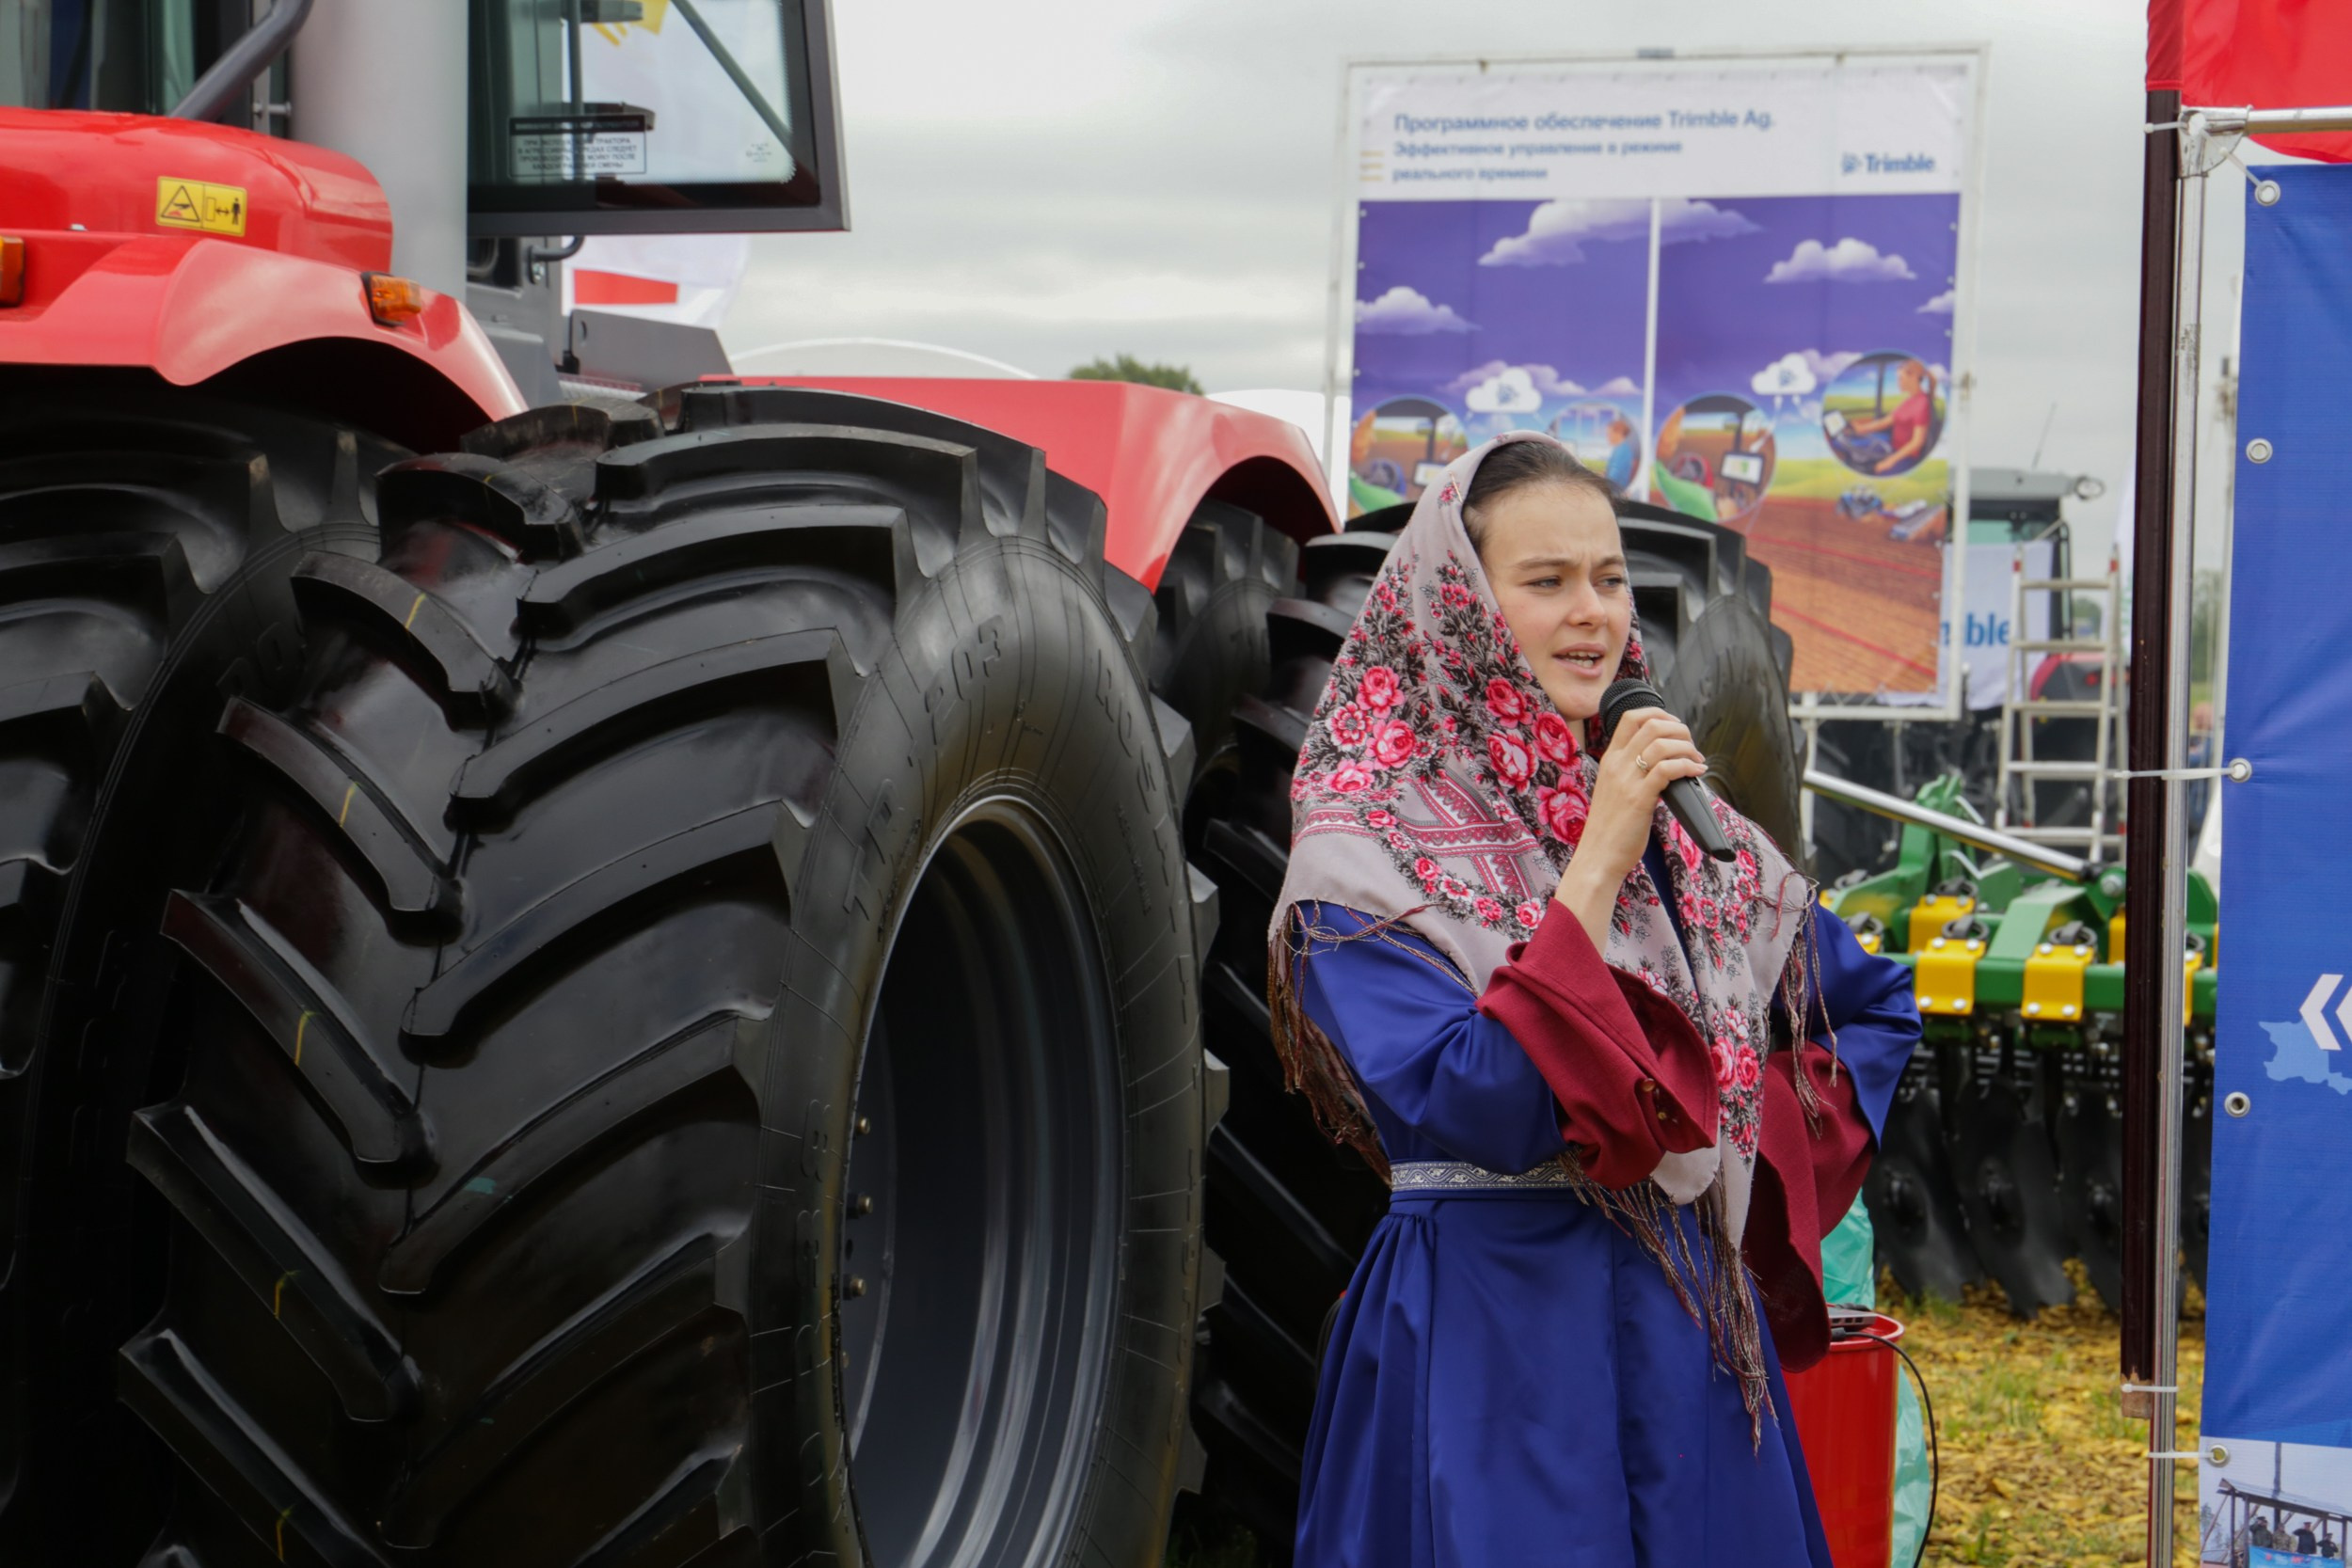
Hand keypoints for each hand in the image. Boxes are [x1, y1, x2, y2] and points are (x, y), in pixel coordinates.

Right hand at [1550, 709, 1705, 949]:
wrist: (1597, 858)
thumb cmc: (1609, 829)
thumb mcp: (1614, 791)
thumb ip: (1632, 774)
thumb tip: (1664, 765)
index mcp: (1610, 760)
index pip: (1630, 717)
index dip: (1659, 713)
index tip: (1675, 727)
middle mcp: (1616, 765)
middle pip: (1651, 725)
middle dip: (1680, 730)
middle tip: (1691, 748)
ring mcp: (1626, 781)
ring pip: (1662, 744)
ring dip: (1687, 748)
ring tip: (1697, 762)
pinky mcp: (1639, 799)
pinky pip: (1668, 770)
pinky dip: (1688, 766)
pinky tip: (1696, 773)